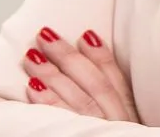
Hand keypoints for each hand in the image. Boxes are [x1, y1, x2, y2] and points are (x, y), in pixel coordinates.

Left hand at [22, 25, 139, 121]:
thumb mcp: (124, 124)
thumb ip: (113, 102)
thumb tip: (91, 67)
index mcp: (128, 115)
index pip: (115, 80)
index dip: (101, 55)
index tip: (85, 33)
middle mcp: (115, 122)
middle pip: (94, 84)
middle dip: (68, 57)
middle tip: (45, 34)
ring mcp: (98, 131)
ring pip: (76, 98)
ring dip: (52, 74)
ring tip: (31, 55)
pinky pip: (62, 121)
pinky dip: (48, 102)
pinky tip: (33, 87)